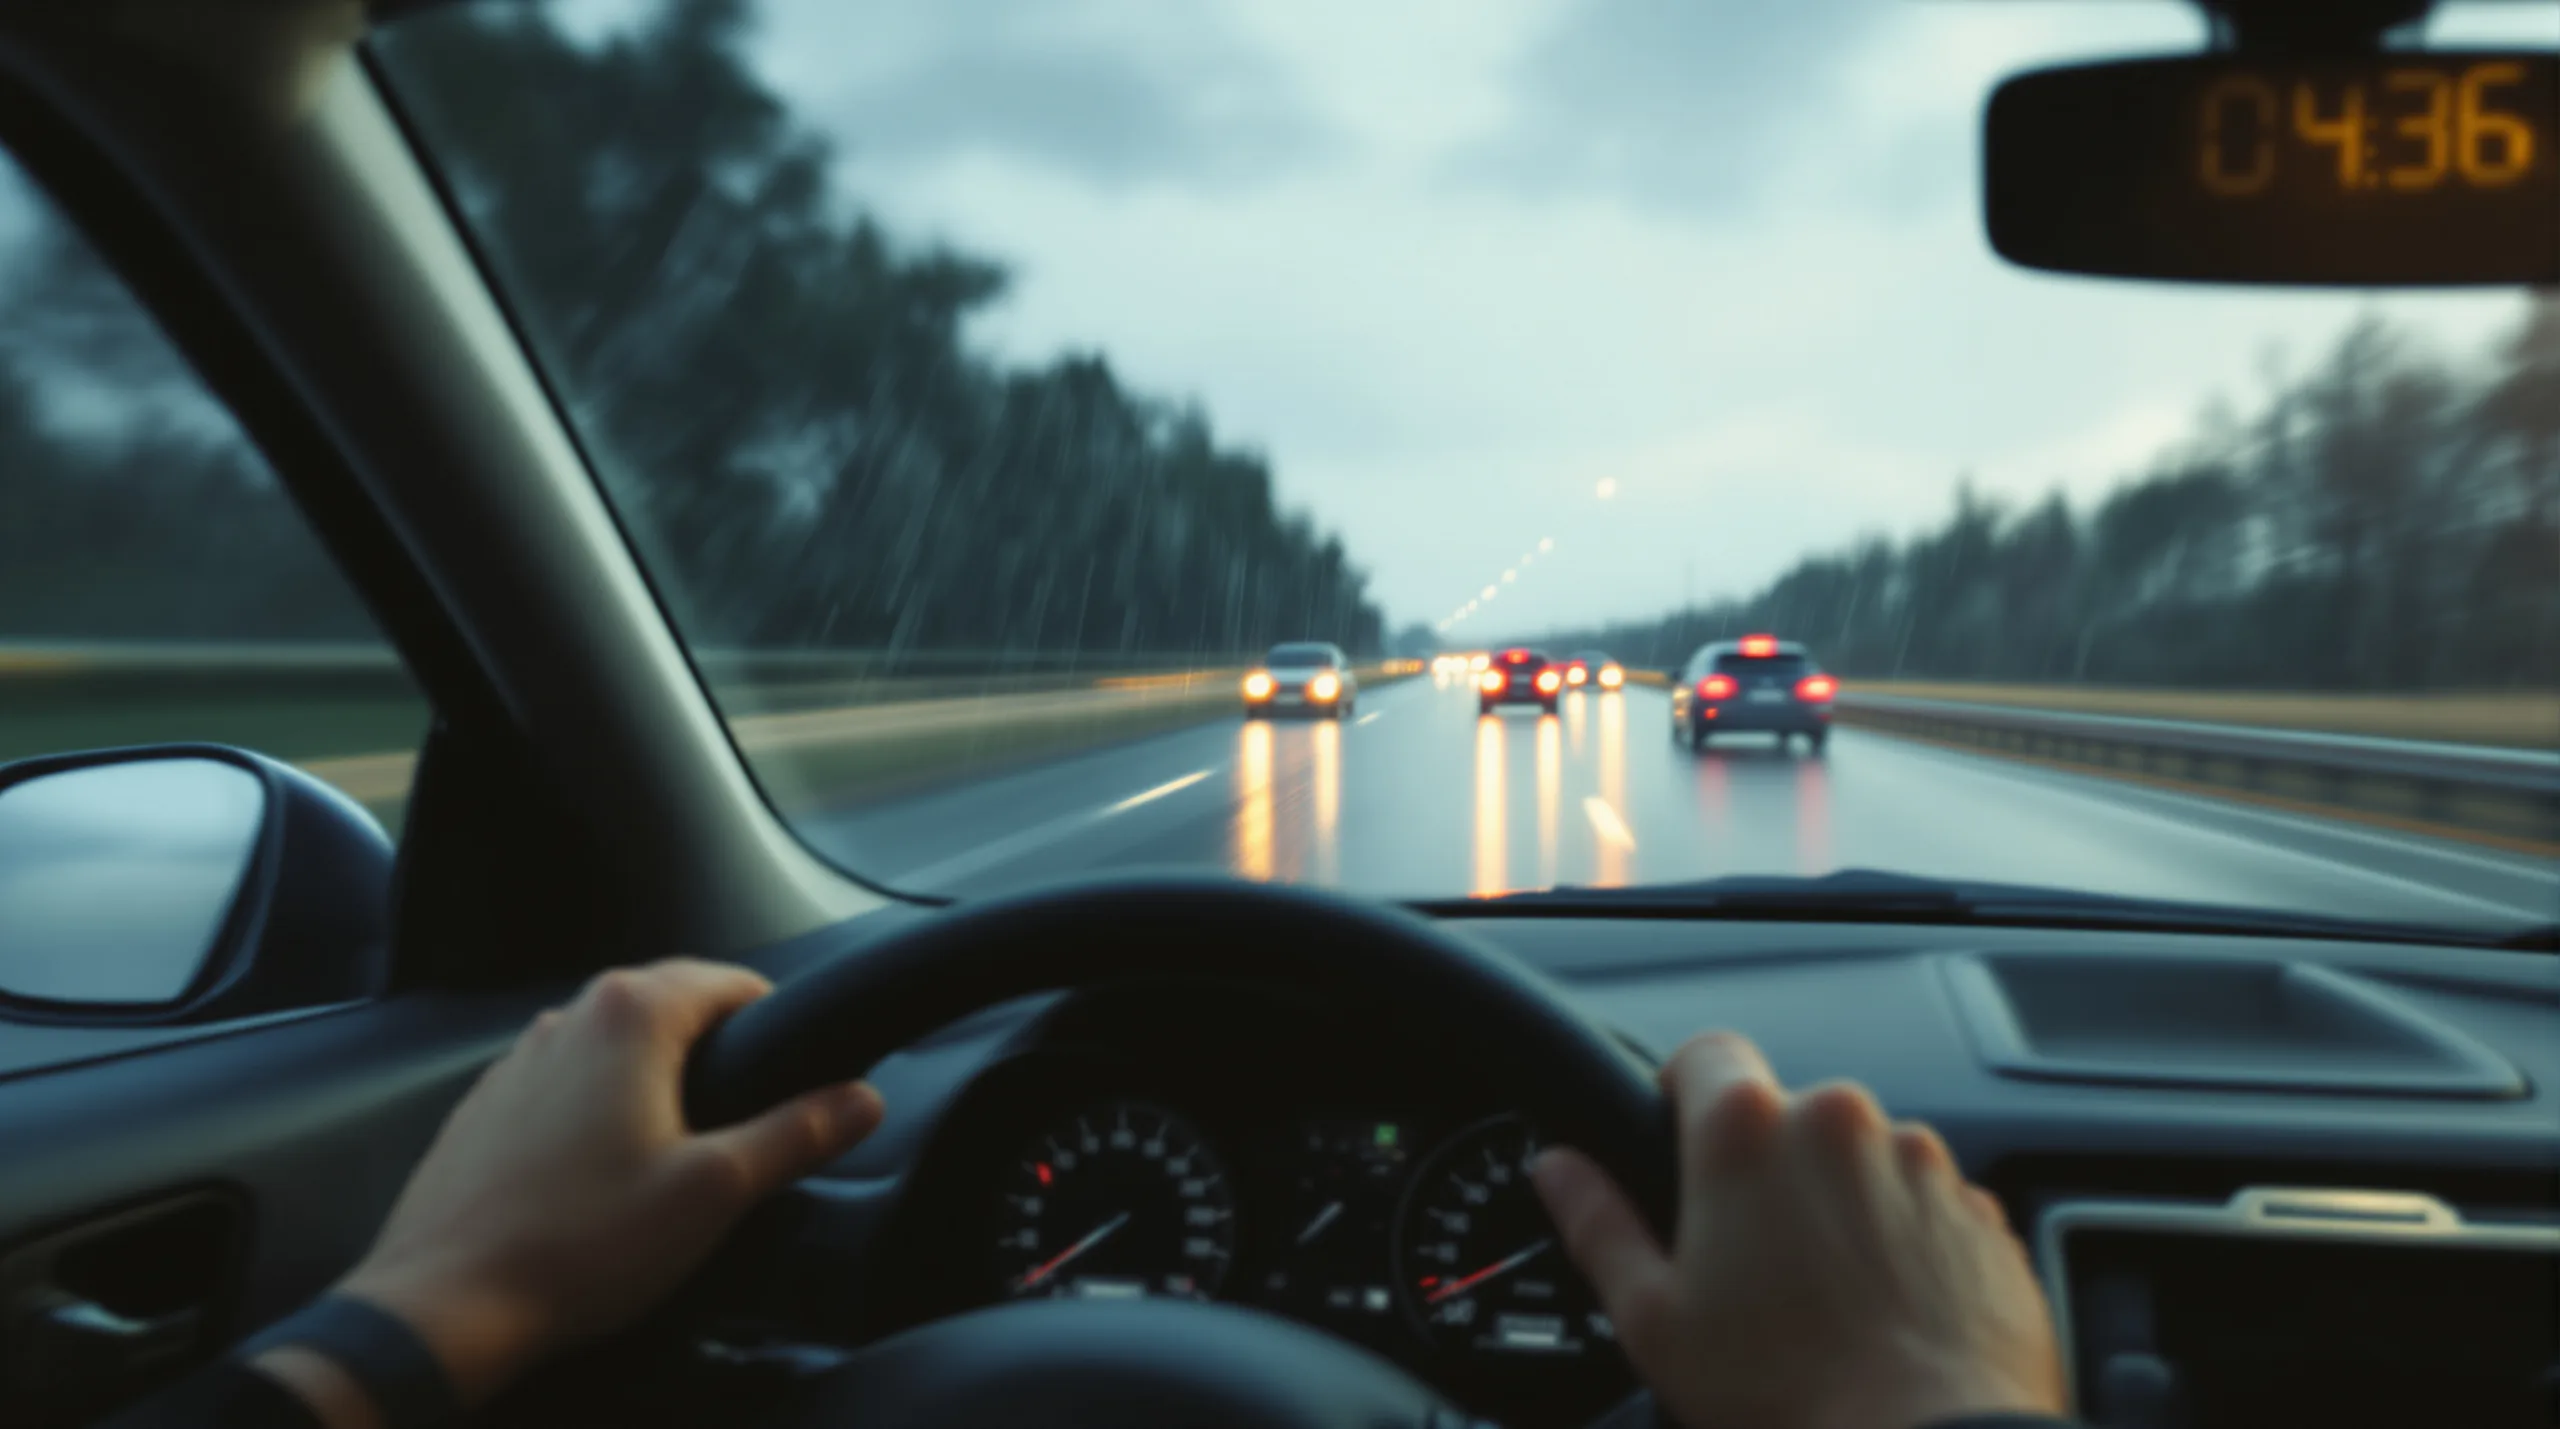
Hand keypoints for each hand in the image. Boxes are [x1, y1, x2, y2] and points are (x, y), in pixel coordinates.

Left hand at [311, 960, 883, 1407]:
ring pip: (612, 1045)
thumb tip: (863, 1099)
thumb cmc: (581, 1245)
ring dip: (652, 1079)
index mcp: (631, 1017)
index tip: (797, 1067)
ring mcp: (516, 1061)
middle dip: (715, 1048)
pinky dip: (597, 1112)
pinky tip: (605, 1179)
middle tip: (749, 1116)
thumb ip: (798, 1133)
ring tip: (678, 1153)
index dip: (775, 1020)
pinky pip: (563, 1085)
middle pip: (669, 1005)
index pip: (729, 981)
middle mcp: (568, 1019)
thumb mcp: (717, 1190)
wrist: (445, 1305)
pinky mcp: (484, 1109)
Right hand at [1530, 1031, 2063, 1428]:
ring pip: (1859, 1158)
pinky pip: (1925, 1203)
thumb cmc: (1786, 1394)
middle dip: (1765, 1171)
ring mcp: (1922, 1163)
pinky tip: (1882, 1312)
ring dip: (1839, 1204)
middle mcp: (1840, 1122)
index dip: (1684, 1093)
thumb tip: (1557, 1169)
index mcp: (1746, 1131)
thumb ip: (1598, 1222)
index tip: (1681, 1144)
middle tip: (1748, 1260)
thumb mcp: (1652, 1317)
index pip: (1703, 1054)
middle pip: (1786, 1114)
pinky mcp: (1982, 1210)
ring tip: (1824, 1299)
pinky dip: (1903, 1240)